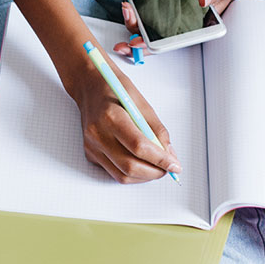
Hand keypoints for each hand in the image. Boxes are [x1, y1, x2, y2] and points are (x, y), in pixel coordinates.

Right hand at [70, 60, 181, 183]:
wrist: (89, 87)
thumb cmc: (116, 90)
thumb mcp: (142, 104)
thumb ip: (157, 131)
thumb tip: (170, 156)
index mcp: (111, 117)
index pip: (139, 146)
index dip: (160, 159)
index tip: (175, 166)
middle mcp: (97, 134)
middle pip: (130, 166)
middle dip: (154, 172)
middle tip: (168, 169)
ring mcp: (92, 146)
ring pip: (122, 175)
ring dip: (144, 176)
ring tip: (156, 168)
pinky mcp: (90, 154)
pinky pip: (114, 172)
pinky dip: (132, 173)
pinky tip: (140, 162)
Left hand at [112, 0, 244, 54]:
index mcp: (188, 31)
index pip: (166, 43)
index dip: (149, 46)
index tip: (136, 44)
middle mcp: (175, 27)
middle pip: (150, 38)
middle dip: (133, 40)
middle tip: (121, 41)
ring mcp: (167, 17)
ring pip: (144, 26)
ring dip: (132, 22)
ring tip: (125, 10)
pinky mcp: (162, 5)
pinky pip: (145, 11)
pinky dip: (135, 10)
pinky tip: (128, 4)